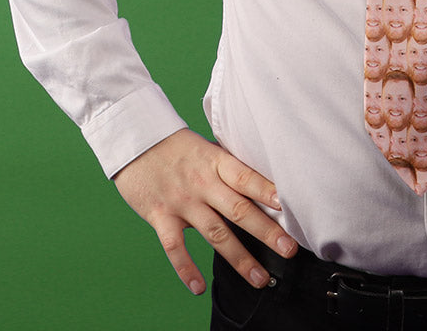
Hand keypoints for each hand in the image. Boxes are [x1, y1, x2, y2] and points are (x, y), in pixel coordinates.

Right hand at [112, 129, 297, 294]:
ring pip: (214, 233)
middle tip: (289, 249)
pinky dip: (186, 269)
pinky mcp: (160, 216)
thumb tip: (258, 186)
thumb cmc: (176, 146)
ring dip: (239, 258)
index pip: (247, 178)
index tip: (290, 207)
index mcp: (216, 161)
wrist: (135, 139)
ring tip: (259, 277)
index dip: (269, 192)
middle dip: (266, 232)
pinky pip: (175, 247)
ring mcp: (181, 201)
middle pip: (238, 209)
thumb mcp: (206, 149)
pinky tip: (198, 287)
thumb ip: (228, 168)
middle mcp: (202, 182)